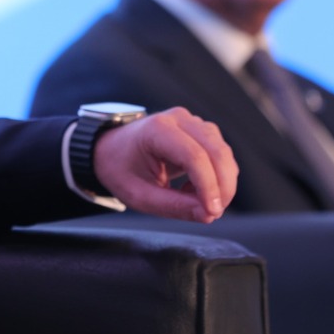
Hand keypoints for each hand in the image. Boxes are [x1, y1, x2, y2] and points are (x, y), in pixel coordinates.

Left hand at [93, 108, 236, 222]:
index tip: (212, 212)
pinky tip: (196, 189)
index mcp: (156, 129)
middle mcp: (178, 118)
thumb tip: (209, 214)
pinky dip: (218, 175)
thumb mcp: (140, 195)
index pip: (194, 156)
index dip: (208, 186)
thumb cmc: (121, 170)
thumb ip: (174, 206)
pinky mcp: (200, 129)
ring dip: (222, 181)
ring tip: (197, 201)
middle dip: (223, 186)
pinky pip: (220, 153)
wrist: (110, 148)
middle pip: (216, 151)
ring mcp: (191, 121)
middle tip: (213, 212)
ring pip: (223, 152)